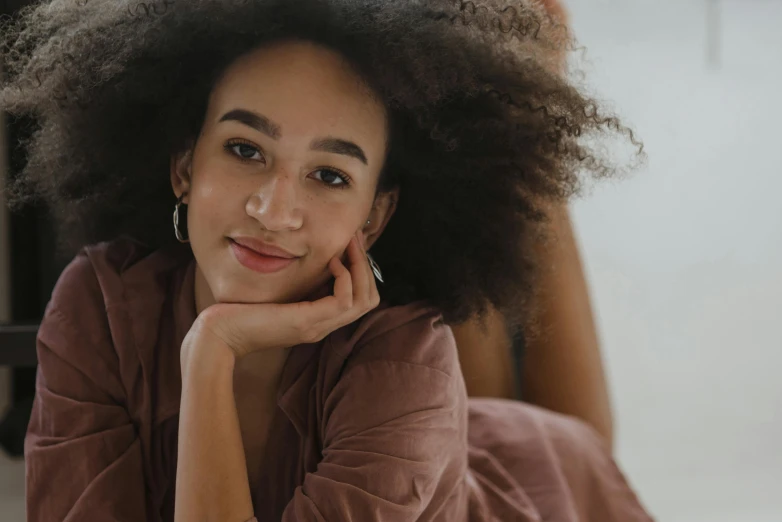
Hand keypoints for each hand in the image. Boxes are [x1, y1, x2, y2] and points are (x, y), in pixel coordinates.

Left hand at [181, 232, 379, 365]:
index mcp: (319, 320)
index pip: (361, 299)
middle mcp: (323, 326)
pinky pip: (344, 300)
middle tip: (354, 239)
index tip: (350, 244)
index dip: (362, 269)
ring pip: (364, 299)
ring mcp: (317, 326)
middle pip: (369, 299)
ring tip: (347, 246)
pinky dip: (345, 277)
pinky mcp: (306, 322)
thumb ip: (297, 283)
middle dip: (366, 265)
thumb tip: (311, 257)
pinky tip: (331, 261)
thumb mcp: (278, 294)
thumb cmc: (241, 312)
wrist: (219, 335)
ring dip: (360, 267)